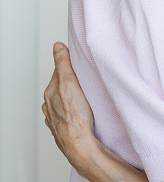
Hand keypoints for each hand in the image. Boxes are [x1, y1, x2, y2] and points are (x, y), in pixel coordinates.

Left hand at [42, 42, 96, 174]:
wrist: (80, 144)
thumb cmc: (76, 117)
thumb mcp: (70, 83)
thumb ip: (63, 64)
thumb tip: (58, 46)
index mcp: (51, 92)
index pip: (60, 71)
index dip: (71, 65)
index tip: (80, 60)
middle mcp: (50, 104)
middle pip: (62, 85)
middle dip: (72, 80)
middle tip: (86, 77)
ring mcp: (55, 117)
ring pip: (64, 100)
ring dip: (73, 95)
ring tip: (86, 94)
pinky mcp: (63, 126)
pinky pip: (68, 113)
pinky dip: (73, 109)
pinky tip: (83, 110)